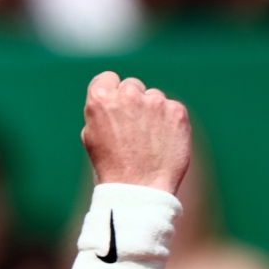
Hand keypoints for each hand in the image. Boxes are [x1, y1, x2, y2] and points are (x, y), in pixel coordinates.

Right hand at [80, 72, 190, 194]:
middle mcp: (128, 94)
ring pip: (154, 98)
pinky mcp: (177, 112)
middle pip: (132, 86)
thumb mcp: (90, 136)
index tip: (114, 110)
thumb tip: (113, 99)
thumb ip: (101, 111)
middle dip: (132, 102)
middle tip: (132, 130)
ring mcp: (155, 101)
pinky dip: (169, 123)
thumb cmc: (110, 167)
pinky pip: (172, 110)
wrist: (139, 189)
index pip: (108, 78)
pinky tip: (162, 143)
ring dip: (152, 113)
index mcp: (101, 97)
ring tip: (148, 141)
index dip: (110, 94)